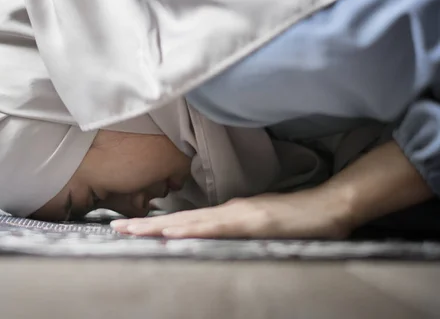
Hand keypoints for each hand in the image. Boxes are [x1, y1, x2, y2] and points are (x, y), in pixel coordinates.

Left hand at [111, 188, 352, 238]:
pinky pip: (216, 227)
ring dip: (158, 227)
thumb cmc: (297, 220)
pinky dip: (191, 230)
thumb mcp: (259, 229)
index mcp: (227, 215)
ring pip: (190, 222)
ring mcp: (238, 215)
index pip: (186, 222)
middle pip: (180, 219)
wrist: (330, 207)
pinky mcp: (252, 221)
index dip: (156, 225)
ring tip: (130, 230)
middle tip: (115, 227)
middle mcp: (226, 211)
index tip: (130, 229)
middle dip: (145, 225)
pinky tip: (172, 233)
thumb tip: (215, 237)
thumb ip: (237, 231)